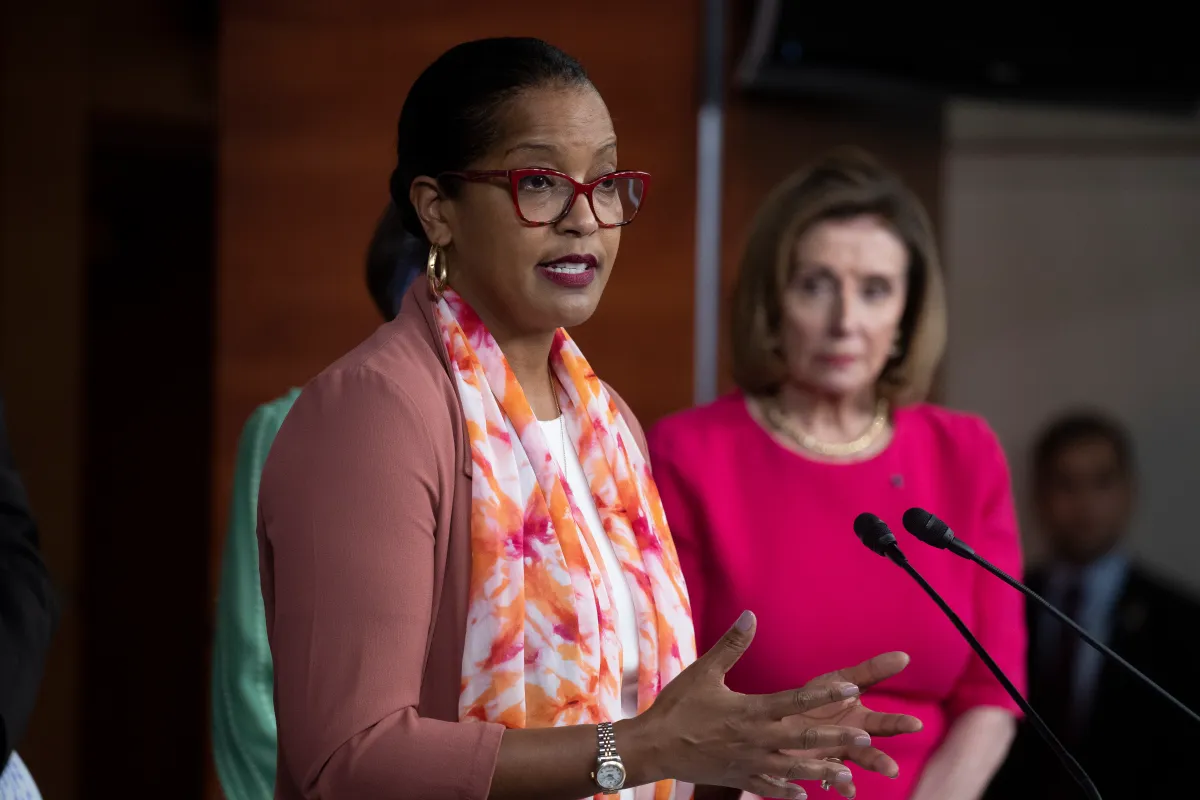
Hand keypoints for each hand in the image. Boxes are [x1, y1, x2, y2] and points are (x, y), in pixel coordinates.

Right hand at [621, 611, 922, 799]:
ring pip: (793, 769)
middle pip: (803, 740)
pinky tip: (805, 793)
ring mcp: (750, 763)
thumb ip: (732, 645)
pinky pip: (770, 788)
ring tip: (846, 772)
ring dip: (821, 770)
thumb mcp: (704, 671)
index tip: (851, 688)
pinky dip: (789, 790)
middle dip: (836, 739)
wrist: (653, 747)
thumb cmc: (677, 706)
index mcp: (750, 711)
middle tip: (866, 737)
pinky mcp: (740, 778)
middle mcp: (756, 740)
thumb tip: (750, 616)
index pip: (795, 700)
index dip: (824, 695)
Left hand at [775, 650, 924, 797]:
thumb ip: (871, 671)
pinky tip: (846, 791)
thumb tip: (904, 656)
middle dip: (880, 760)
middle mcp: (852, 739)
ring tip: (864, 784)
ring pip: (850, 767)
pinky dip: (839, 785)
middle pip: (870, 750)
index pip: (885, 722)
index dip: (899, 723)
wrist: (786, 715)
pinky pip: (829, 777)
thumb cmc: (819, 697)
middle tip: (891, 770)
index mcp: (861, 719)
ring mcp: (836, 753)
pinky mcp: (817, 764)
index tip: (915, 724)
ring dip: (856, 778)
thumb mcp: (842, 680)